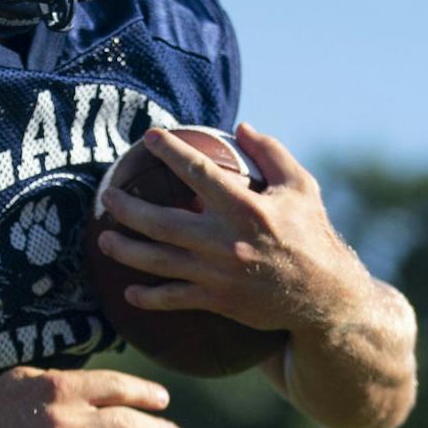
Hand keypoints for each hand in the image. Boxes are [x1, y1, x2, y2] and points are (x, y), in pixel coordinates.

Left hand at [95, 122, 369, 334]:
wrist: (324, 295)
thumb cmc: (311, 235)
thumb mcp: (301, 187)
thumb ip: (271, 153)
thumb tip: (241, 127)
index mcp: (245, 207)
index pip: (198, 171)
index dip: (170, 151)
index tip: (149, 137)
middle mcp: (225, 240)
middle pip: (162, 221)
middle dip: (128, 208)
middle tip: (108, 196)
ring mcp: (217, 273)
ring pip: (159, 261)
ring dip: (126, 250)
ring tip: (104, 240)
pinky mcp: (217, 300)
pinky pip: (174, 299)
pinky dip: (149, 297)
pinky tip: (129, 292)